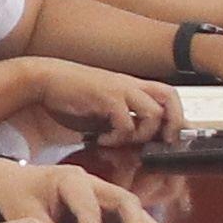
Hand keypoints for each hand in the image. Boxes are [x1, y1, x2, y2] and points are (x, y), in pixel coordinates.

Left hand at [0, 161, 172, 222]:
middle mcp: (93, 182)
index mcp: (70, 180)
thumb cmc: (19, 195)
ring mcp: (103, 192)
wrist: (14, 181)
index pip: (89, 207)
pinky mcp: (107, 205)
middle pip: (124, 200)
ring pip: (132, 208)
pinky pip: (131, 216)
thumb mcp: (24, 214)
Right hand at [19, 60, 181, 143]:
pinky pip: (125, 122)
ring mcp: (119, 89)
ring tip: (121, 141)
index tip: (171, 138)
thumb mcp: (103, 108)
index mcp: (133, 86)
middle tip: (160, 142)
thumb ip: (121, 119)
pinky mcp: (106, 96)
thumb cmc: (72, 95)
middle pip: (170, 97)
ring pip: (153, 113)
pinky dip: (117, 137)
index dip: (176, 116)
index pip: (168, 95)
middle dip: (172, 123)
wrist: (46, 79)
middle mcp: (131, 85)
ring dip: (141, 135)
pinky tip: (102, 140)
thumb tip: (136, 141)